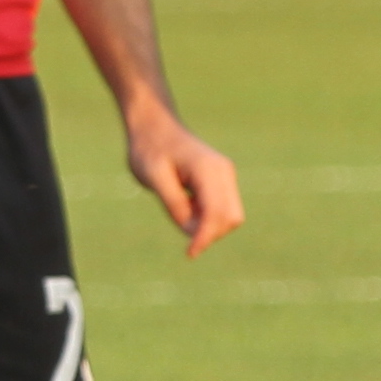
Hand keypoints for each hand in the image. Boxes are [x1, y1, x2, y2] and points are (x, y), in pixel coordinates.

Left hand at [124, 106, 241, 258]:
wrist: (154, 126)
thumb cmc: (150, 149)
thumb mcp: (154, 178)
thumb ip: (173, 204)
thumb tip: (191, 231)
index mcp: (208, 170)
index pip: (216, 214)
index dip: (204, 238)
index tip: (189, 253)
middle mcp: (223, 171)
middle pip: (231, 218)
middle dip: (210, 233)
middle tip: (179, 225)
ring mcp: (226, 174)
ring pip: (231, 215)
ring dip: (209, 224)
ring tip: (180, 208)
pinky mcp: (222, 179)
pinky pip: (223, 208)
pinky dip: (207, 216)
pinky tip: (186, 203)